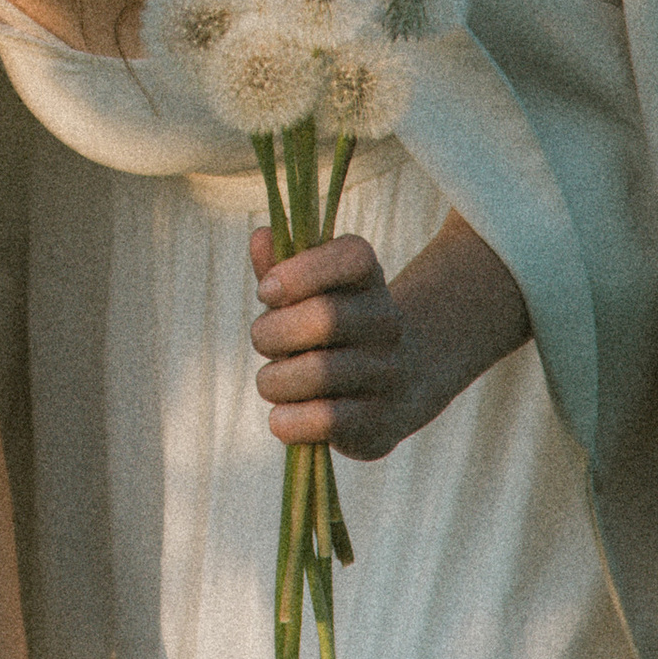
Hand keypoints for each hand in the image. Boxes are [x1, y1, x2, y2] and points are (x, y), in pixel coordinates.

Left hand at [248, 226, 417, 459]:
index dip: (301, 272)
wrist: (396, 381)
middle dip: (273, 332)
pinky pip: (327, 421)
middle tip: (261, 339)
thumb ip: (279, 266)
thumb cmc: (329, 326)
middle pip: (326, 318)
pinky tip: (281, 417)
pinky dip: (290, 421)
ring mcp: (389, 372)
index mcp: (368, 277)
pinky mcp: (382, 421)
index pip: (351, 258)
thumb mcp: (305, 291)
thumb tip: (262, 236)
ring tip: (271, 382)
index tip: (266, 292)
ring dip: (275, 380)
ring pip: (320, 373)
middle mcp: (388, 321)